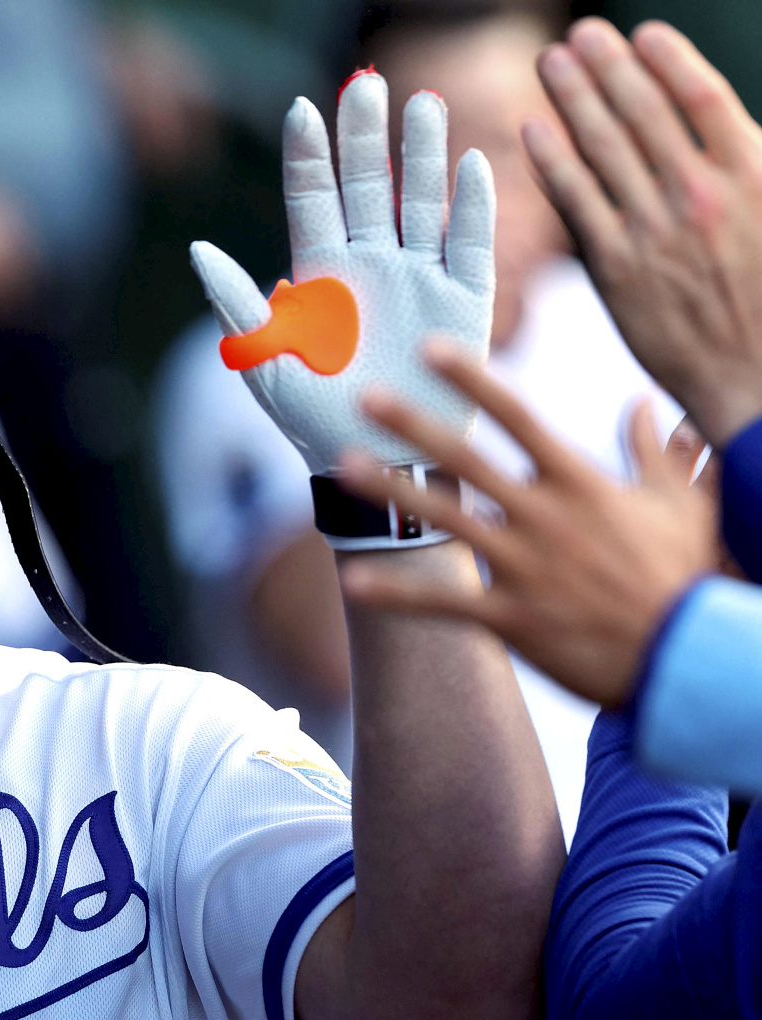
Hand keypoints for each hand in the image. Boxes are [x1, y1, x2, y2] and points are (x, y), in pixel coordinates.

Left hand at [190, 70, 494, 474]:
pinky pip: (470, 246)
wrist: (374, 462)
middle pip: (368, 185)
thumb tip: (198, 250)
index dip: (308, 156)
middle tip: (367, 84)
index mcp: (321, 272)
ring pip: (421, 202)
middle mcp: (371, 263)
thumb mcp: (265, 364)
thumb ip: (236, 304)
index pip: (313, 199)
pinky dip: (473, 208)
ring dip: (422, 156)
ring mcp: (419, 276)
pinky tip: (473, 166)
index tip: (301, 109)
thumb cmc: (313, 420)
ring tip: (422, 104)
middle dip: (365, 137)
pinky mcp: (464, 301)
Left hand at [335, 343, 716, 706]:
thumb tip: (646, 402)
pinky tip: (354, 582)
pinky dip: (397, 594)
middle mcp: (545, 517)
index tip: (430, 349)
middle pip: (468, 460)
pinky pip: (442, 603)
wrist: (689, 657)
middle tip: (366, 397)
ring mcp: (524, 567)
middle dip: (415, 425)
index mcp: (580, 484)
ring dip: (393, 493)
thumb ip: (654, 451)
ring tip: (342, 468)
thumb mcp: (682, 505)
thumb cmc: (687, 577)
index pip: (518, 418)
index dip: (473, 381)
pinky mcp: (512, 618)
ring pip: (445, 520)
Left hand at [526, 18, 761, 446]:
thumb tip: (724, 128)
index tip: (640, 32)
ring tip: (551, 61)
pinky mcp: (616, 268)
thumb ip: (748, 164)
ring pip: (603, 147)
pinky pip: (576, 202)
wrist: (755, 378)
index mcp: (753, 174)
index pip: (701, 97)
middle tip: (579, 34)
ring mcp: (653, 230)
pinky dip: (552, 161)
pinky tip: (534, 129)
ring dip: (573, 97)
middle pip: (642, 111)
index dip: (666, 59)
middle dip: (607, 66)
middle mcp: (700, 194)